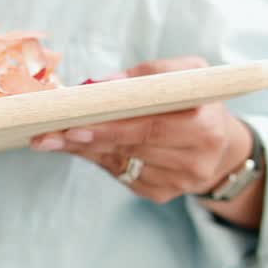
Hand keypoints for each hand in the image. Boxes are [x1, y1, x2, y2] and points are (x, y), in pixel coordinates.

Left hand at [30, 56, 253, 205]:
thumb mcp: (189, 72)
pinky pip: (119, 175)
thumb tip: (101, 85)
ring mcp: (178, 183)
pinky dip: (94, 158)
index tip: (74, 122)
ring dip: (81, 149)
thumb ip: (150, 73)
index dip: (111, 126)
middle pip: (130, 147)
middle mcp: (196, 161)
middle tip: (47, 132)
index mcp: (207, 126)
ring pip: (119, 163)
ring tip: (49, 137)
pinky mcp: (161, 194)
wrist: (220, 145)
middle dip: (85, 137)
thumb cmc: (196, 100)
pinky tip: (73, 147)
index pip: (150, 126)